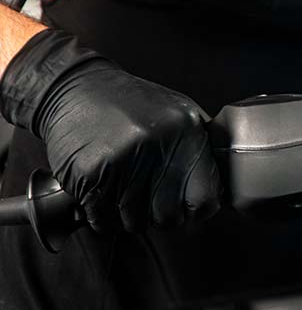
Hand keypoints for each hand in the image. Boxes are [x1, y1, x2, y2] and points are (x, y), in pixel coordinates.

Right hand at [1, 29, 220, 232]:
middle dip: (160, 216)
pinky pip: (102, 219)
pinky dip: (103, 216)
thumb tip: (218, 187)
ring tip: (124, 189)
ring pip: (135, 222)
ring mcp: (123, 159)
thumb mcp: (180, 113)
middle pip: (168, 217)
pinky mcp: (90, 171)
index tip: (186, 206)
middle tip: (150, 200)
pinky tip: (104, 193)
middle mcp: (158, 146)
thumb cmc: (131, 104)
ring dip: (129, 215)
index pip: (205, 200)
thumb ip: (201, 147)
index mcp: (187, 132)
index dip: (196, 210)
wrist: (74, 87)